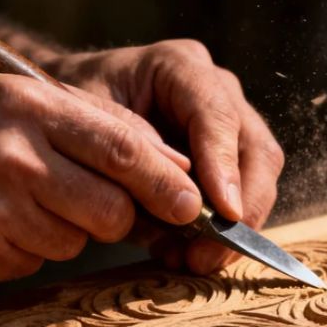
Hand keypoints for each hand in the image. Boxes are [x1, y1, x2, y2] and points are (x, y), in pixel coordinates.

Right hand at [0, 73, 202, 284]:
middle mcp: (11, 159)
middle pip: (110, 212)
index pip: (122, 147)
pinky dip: (21, 250)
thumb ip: (81, 125)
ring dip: (61, 230)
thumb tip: (166, 163)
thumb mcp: (1, 98)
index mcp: (24, 107)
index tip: (192, 204)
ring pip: (72, 243)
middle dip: (114, 216)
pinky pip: (31, 264)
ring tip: (11, 201)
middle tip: (88, 202)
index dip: (165, 181)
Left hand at [47, 41, 284, 273]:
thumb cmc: (72, 112)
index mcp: (180, 66)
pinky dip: (222, 229)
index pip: (217, 116)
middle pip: (256, 149)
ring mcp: (229, 121)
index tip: (225, 213)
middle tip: (208, 255)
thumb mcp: (87, 130)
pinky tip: (190, 255)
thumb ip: (131, 163)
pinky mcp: (228, 155)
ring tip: (195, 260)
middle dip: (241, 208)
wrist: (64, 111)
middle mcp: (215, 88)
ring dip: (236, 225)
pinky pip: (245, 193)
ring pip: (261, 174)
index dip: (225, 167)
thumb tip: (181, 212)